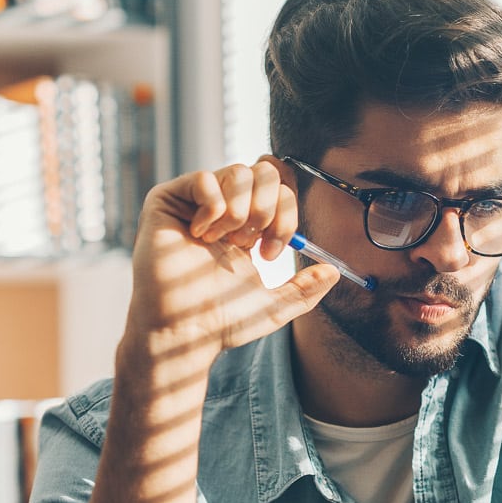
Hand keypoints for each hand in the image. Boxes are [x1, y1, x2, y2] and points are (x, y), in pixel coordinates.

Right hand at [126, 158, 339, 366]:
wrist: (183, 330)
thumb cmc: (219, 321)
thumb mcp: (272, 306)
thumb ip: (304, 290)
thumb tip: (334, 272)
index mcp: (246, 227)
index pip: (280, 191)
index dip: (286, 216)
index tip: (270, 253)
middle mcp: (222, 208)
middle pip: (264, 172)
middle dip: (267, 209)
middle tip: (250, 243)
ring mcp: (194, 202)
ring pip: (238, 172)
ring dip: (239, 211)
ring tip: (222, 241)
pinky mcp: (167, 200)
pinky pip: (204, 178)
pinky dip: (211, 208)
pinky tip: (199, 234)